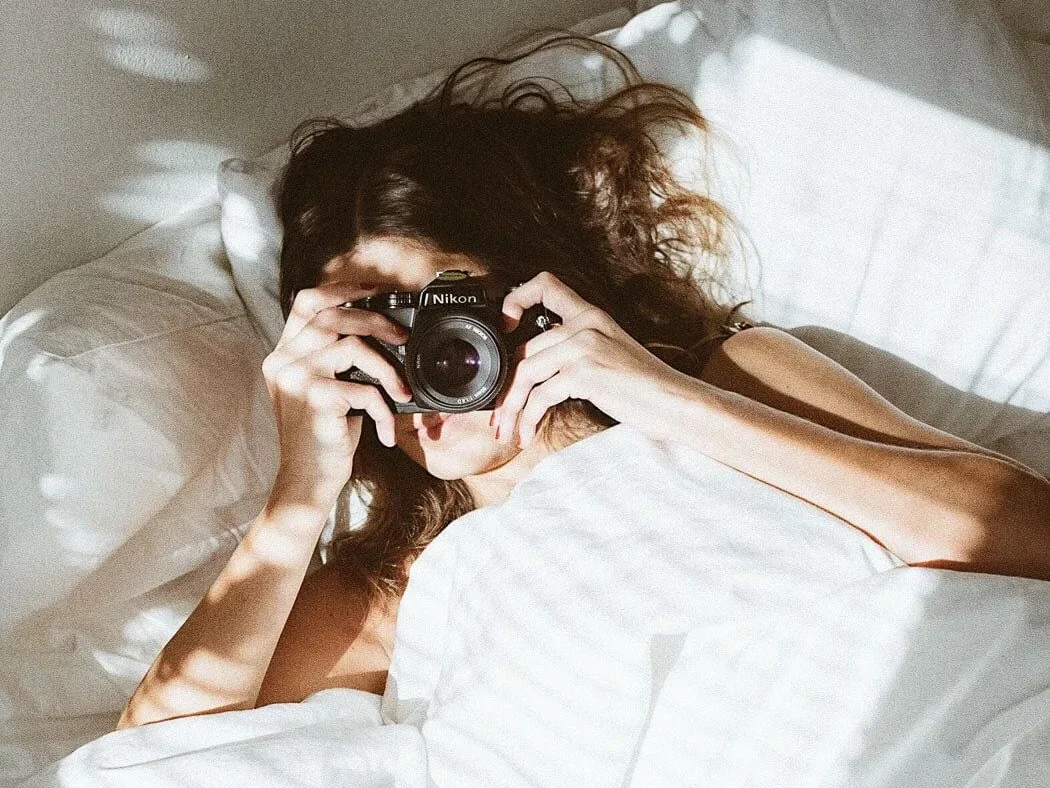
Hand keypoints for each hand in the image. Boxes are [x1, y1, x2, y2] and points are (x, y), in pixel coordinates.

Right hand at [261, 282, 413, 510]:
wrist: (306, 483)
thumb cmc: (324, 438)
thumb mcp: (327, 392)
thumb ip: (338, 360)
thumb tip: (385, 332)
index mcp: (284, 355)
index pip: (307, 302)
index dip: (344, 290)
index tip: (377, 294)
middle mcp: (283, 362)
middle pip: (334, 316)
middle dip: (377, 321)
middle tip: (404, 339)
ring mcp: (295, 379)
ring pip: (353, 345)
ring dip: (389, 368)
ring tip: (402, 392)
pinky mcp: (315, 400)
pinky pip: (364, 388)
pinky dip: (385, 409)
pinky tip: (387, 431)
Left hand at [494, 271, 698, 447]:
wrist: (676, 402)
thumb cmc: (646, 388)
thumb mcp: (610, 355)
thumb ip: (578, 351)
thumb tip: (536, 372)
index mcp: (592, 315)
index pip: (546, 284)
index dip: (517, 299)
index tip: (507, 327)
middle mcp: (585, 324)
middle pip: (524, 349)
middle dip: (506, 387)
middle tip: (498, 415)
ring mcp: (584, 345)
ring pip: (525, 373)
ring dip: (510, 407)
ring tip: (506, 430)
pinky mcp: (584, 372)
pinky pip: (540, 396)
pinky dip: (527, 419)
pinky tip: (527, 436)